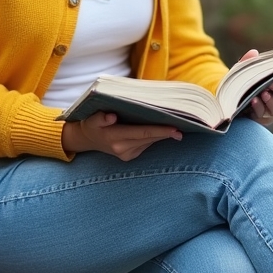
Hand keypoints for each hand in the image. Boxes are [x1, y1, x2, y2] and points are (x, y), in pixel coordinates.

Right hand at [62, 111, 181, 159]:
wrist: (86, 139)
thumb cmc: (91, 123)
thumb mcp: (92, 118)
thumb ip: (101, 117)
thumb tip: (111, 116)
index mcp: (114, 137)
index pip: (142, 133)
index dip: (160, 131)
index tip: (176, 129)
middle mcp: (122, 149)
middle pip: (150, 138)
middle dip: (167, 132)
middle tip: (186, 124)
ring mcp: (126, 154)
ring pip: (150, 142)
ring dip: (163, 134)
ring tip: (179, 124)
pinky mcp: (129, 156)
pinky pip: (146, 144)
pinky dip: (154, 136)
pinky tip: (164, 129)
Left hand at [238, 49, 272, 126]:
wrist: (233, 98)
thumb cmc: (245, 81)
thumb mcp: (244, 69)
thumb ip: (249, 61)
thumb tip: (253, 53)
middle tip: (272, 82)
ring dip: (271, 99)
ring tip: (263, 93)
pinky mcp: (263, 117)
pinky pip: (264, 114)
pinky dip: (259, 106)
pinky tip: (254, 101)